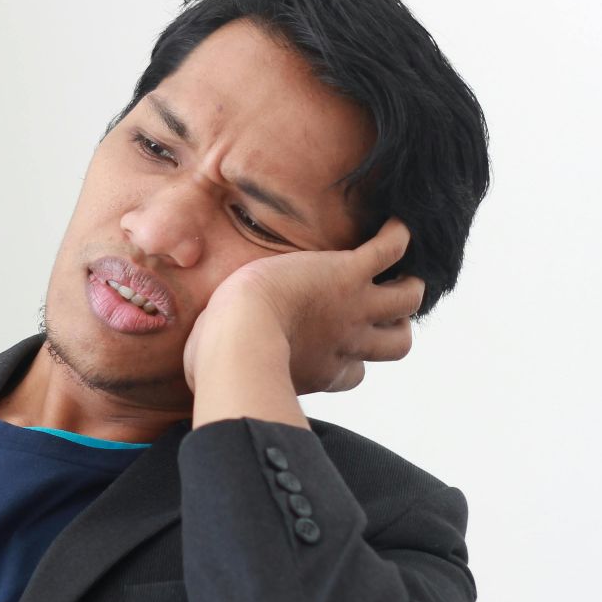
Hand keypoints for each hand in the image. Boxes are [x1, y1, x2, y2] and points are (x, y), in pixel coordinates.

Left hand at [185, 218, 424, 396]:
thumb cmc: (219, 362)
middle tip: (381, 309)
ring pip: (407, 297)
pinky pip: (390, 249)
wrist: (237, 337)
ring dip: (405, 283)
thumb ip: (222, 372)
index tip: (337, 347)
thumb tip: (193, 375)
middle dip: (394, 327)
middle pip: (398, 342)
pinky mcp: (347, 274)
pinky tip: (392, 225)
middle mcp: (347, 343)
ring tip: (396, 267)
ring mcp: (354, 307)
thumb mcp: (230, 375)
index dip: (351, 360)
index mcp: (321, 371)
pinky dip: (396, 235)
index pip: (354, 372)